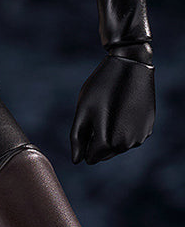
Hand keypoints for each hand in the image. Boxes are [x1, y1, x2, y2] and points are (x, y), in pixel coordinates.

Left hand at [70, 47, 154, 163]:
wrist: (130, 66)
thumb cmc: (102, 86)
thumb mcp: (83, 109)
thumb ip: (77, 137)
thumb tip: (77, 160)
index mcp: (109, 141)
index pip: (91, 157)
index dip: (85, 142)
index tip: (86, 122)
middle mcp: (127, 144)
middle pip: (106, 153)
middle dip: (98, 139)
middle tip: (97, 113)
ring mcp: (140, 136)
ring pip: (120, 145)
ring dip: (112, 133)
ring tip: (110, 107)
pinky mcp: (148, 128)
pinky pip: (131, 135)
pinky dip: (124, 127)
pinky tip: (122, 107)